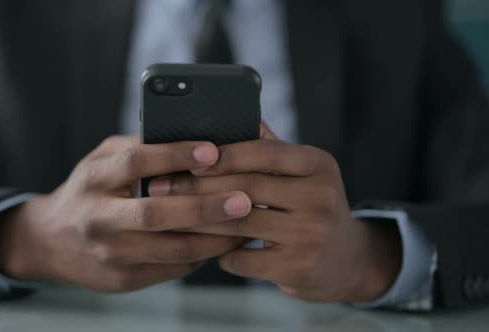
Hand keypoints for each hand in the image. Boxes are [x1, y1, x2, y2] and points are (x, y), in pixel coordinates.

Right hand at [0, 135, 252, 292]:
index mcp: (95, 179)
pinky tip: (225, 242)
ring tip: (247, 224)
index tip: (213, 151)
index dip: (175, 156)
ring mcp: (110, 253)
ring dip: (214, 238)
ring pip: (171, 249)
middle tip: (244, 199)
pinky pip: (172, 268)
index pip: (136, 163)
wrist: (50, 242)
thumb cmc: (88, 191)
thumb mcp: (100, 160)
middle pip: (155, 214)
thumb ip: (137, 148)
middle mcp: (99, 218)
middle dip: (204, 208)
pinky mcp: (122, 279)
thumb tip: (189, 137)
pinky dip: (203, 255)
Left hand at [148, 129, 401, 301]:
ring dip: (198, 221)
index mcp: (318, 164)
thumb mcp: (303, 173)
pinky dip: (220, 254)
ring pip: (239, 224)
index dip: (222, 154)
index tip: (186, 158)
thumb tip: (227, 118)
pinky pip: (243, 259)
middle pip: (246, 187)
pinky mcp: (299, 268)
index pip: (263, 152)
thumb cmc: (311, 207)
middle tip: (160, 189)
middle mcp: (320, 197)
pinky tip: (207, 249)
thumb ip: (269, 148)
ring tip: (169, 216)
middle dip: (196, 188)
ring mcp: (312, 235)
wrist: (348, 259)